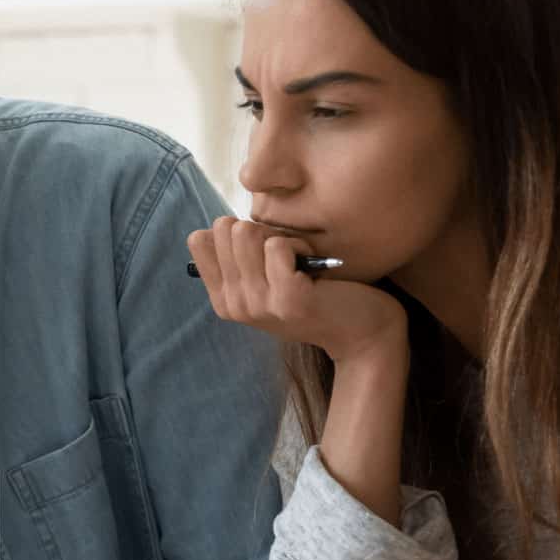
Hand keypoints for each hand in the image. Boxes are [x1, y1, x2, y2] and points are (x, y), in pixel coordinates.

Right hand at [185, 217, 405, 362]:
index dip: (233, 231)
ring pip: (246, 232)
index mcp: (223, 299)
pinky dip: (300, 245)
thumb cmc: (316, 297)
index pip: (199, 239)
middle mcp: (234, 304)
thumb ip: (240, 262)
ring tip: (300, 259)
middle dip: (259, 229)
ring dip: (280, 235)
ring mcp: (258, 304)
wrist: (360, 333)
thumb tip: (218, 227)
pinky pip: (277, 244)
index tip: (261, 251)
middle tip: (286, 254)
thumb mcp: (267, 283)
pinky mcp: (287, 300)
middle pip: (224, 228)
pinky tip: (314, 265)